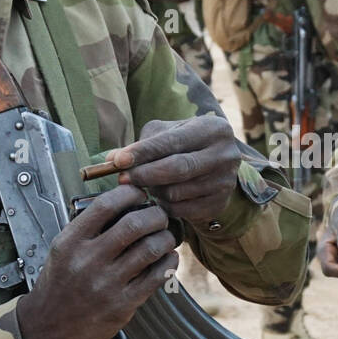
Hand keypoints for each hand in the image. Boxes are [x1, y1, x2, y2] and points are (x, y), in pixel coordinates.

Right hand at [17, 184, 177, 338]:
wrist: (48, 324)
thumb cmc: (60, 282)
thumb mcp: (63, 248)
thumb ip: (89, 227)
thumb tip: (127, 204)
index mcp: (71, 242)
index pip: (106, 205)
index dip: (130, 194)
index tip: (140, 194)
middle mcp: (88, 261)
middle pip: (135, 224)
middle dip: (155, 215)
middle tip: (160, 216)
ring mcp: (107, 284)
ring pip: (151, 249)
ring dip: (166, 238)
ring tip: (165, 237)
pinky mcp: (122, 304)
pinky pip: (157, 276)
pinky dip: (168, 262)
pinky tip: (167, 258)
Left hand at [105, 115, 240, 222]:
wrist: (214, 166)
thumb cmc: (184, 145)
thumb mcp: (166, 134)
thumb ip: (140, 145)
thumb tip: (111, 160)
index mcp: (213, 128)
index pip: (172, 141)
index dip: (143, 152)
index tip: (118, 161)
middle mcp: (226, 154)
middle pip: (177, 168)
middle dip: (145, 174)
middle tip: (122, 178)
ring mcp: (226, 181)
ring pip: (177, 192)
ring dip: (154, 190)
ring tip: (146, 184)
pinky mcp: (220, 203)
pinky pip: (182, 210)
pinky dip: (164, 205)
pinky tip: (160, 197)